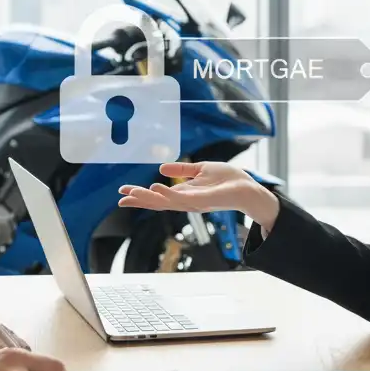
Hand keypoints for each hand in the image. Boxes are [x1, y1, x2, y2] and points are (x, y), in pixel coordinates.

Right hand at [118, 161, 279, 230]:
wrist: (248, 187)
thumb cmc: (229, 180)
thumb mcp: (201, 169)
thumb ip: (183, 170)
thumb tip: (161, 168)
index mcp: (185, 194)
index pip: (159, 196)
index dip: (142, 194)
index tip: (124, 192)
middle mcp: (186, 201)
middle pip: (158, 202)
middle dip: (139, 200)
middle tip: (121, 198)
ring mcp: (193, 202)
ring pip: (165, 202)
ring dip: (147, 197)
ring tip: (131, 193)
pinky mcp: (202, 200)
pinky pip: (181, 198)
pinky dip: (166, 194)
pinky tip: (155, 188)